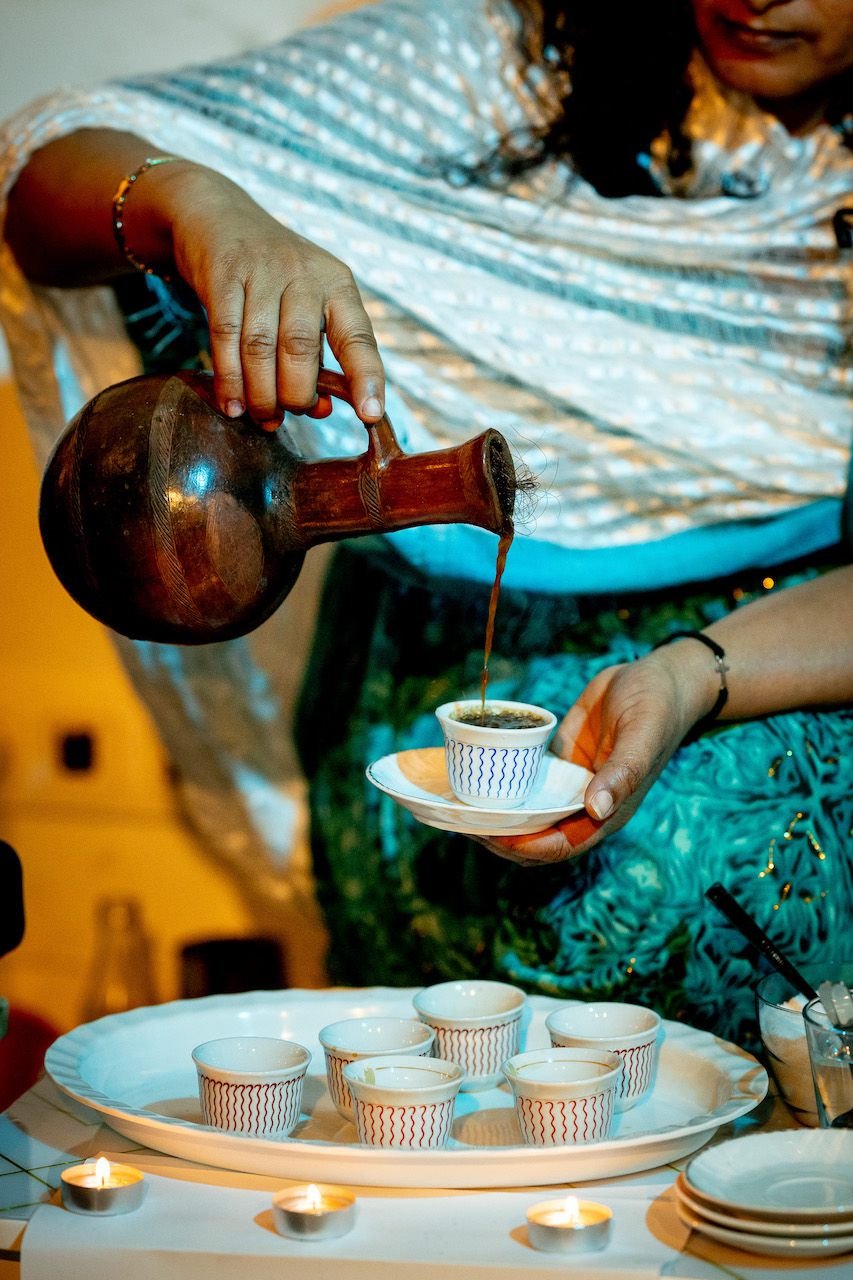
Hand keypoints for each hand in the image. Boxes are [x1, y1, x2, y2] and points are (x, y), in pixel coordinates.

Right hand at [161, 166, 384, 427]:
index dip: (366, 377)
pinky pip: (225, 337)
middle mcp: (304, 274)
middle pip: (301, 348)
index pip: (358, 336)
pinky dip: (229, 380)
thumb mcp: (309, 305)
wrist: (219, 217)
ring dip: (262, 394)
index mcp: (338, 284)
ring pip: (260, 347)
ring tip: (263, 418)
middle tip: (288, 415)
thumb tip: (322, 410)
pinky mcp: (222, 276)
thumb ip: (319, 356)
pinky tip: (234, 406)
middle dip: (295, 395)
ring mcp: (261, 271)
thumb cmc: (275, 278)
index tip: (371, 414)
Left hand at [474, 648, 716, 866]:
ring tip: (457, 802)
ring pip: (528, 814)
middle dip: (499, 836)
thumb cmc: (657, 708)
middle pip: (536, 837)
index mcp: (607, 813)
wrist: (658, 678)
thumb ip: (622, 774)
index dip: (523, 847)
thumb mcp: (642, 736)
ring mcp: (570, 785)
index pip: (558, 847)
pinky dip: (503, 783)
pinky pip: (527, 781)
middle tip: (460, 818)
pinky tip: (475, 772)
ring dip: (497, 815)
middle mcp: (585, 806)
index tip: (489, 834)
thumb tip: (596, 810)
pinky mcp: (559, 762)